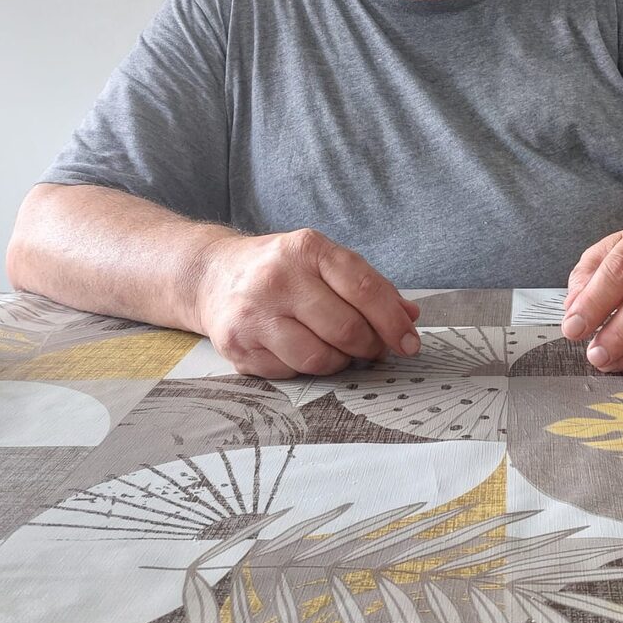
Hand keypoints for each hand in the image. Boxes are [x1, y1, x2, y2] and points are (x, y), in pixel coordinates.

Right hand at [193, 229, 419, 377]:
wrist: (213, 276)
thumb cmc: (281, 270)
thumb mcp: (323, 261)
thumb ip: (367, 287)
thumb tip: (410, 317)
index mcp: (307, 249)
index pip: (364, 289)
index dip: (393, 322)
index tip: (409, 343)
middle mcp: (277, 278)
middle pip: (346, 329)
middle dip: (369, 346)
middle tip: (373, 349)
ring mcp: (254, 314)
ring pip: (319, 358)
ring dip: (339, 362)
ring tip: (337, 350)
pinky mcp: (238, 346)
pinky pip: (291, 373)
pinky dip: (306, 369)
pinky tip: (301, 350)